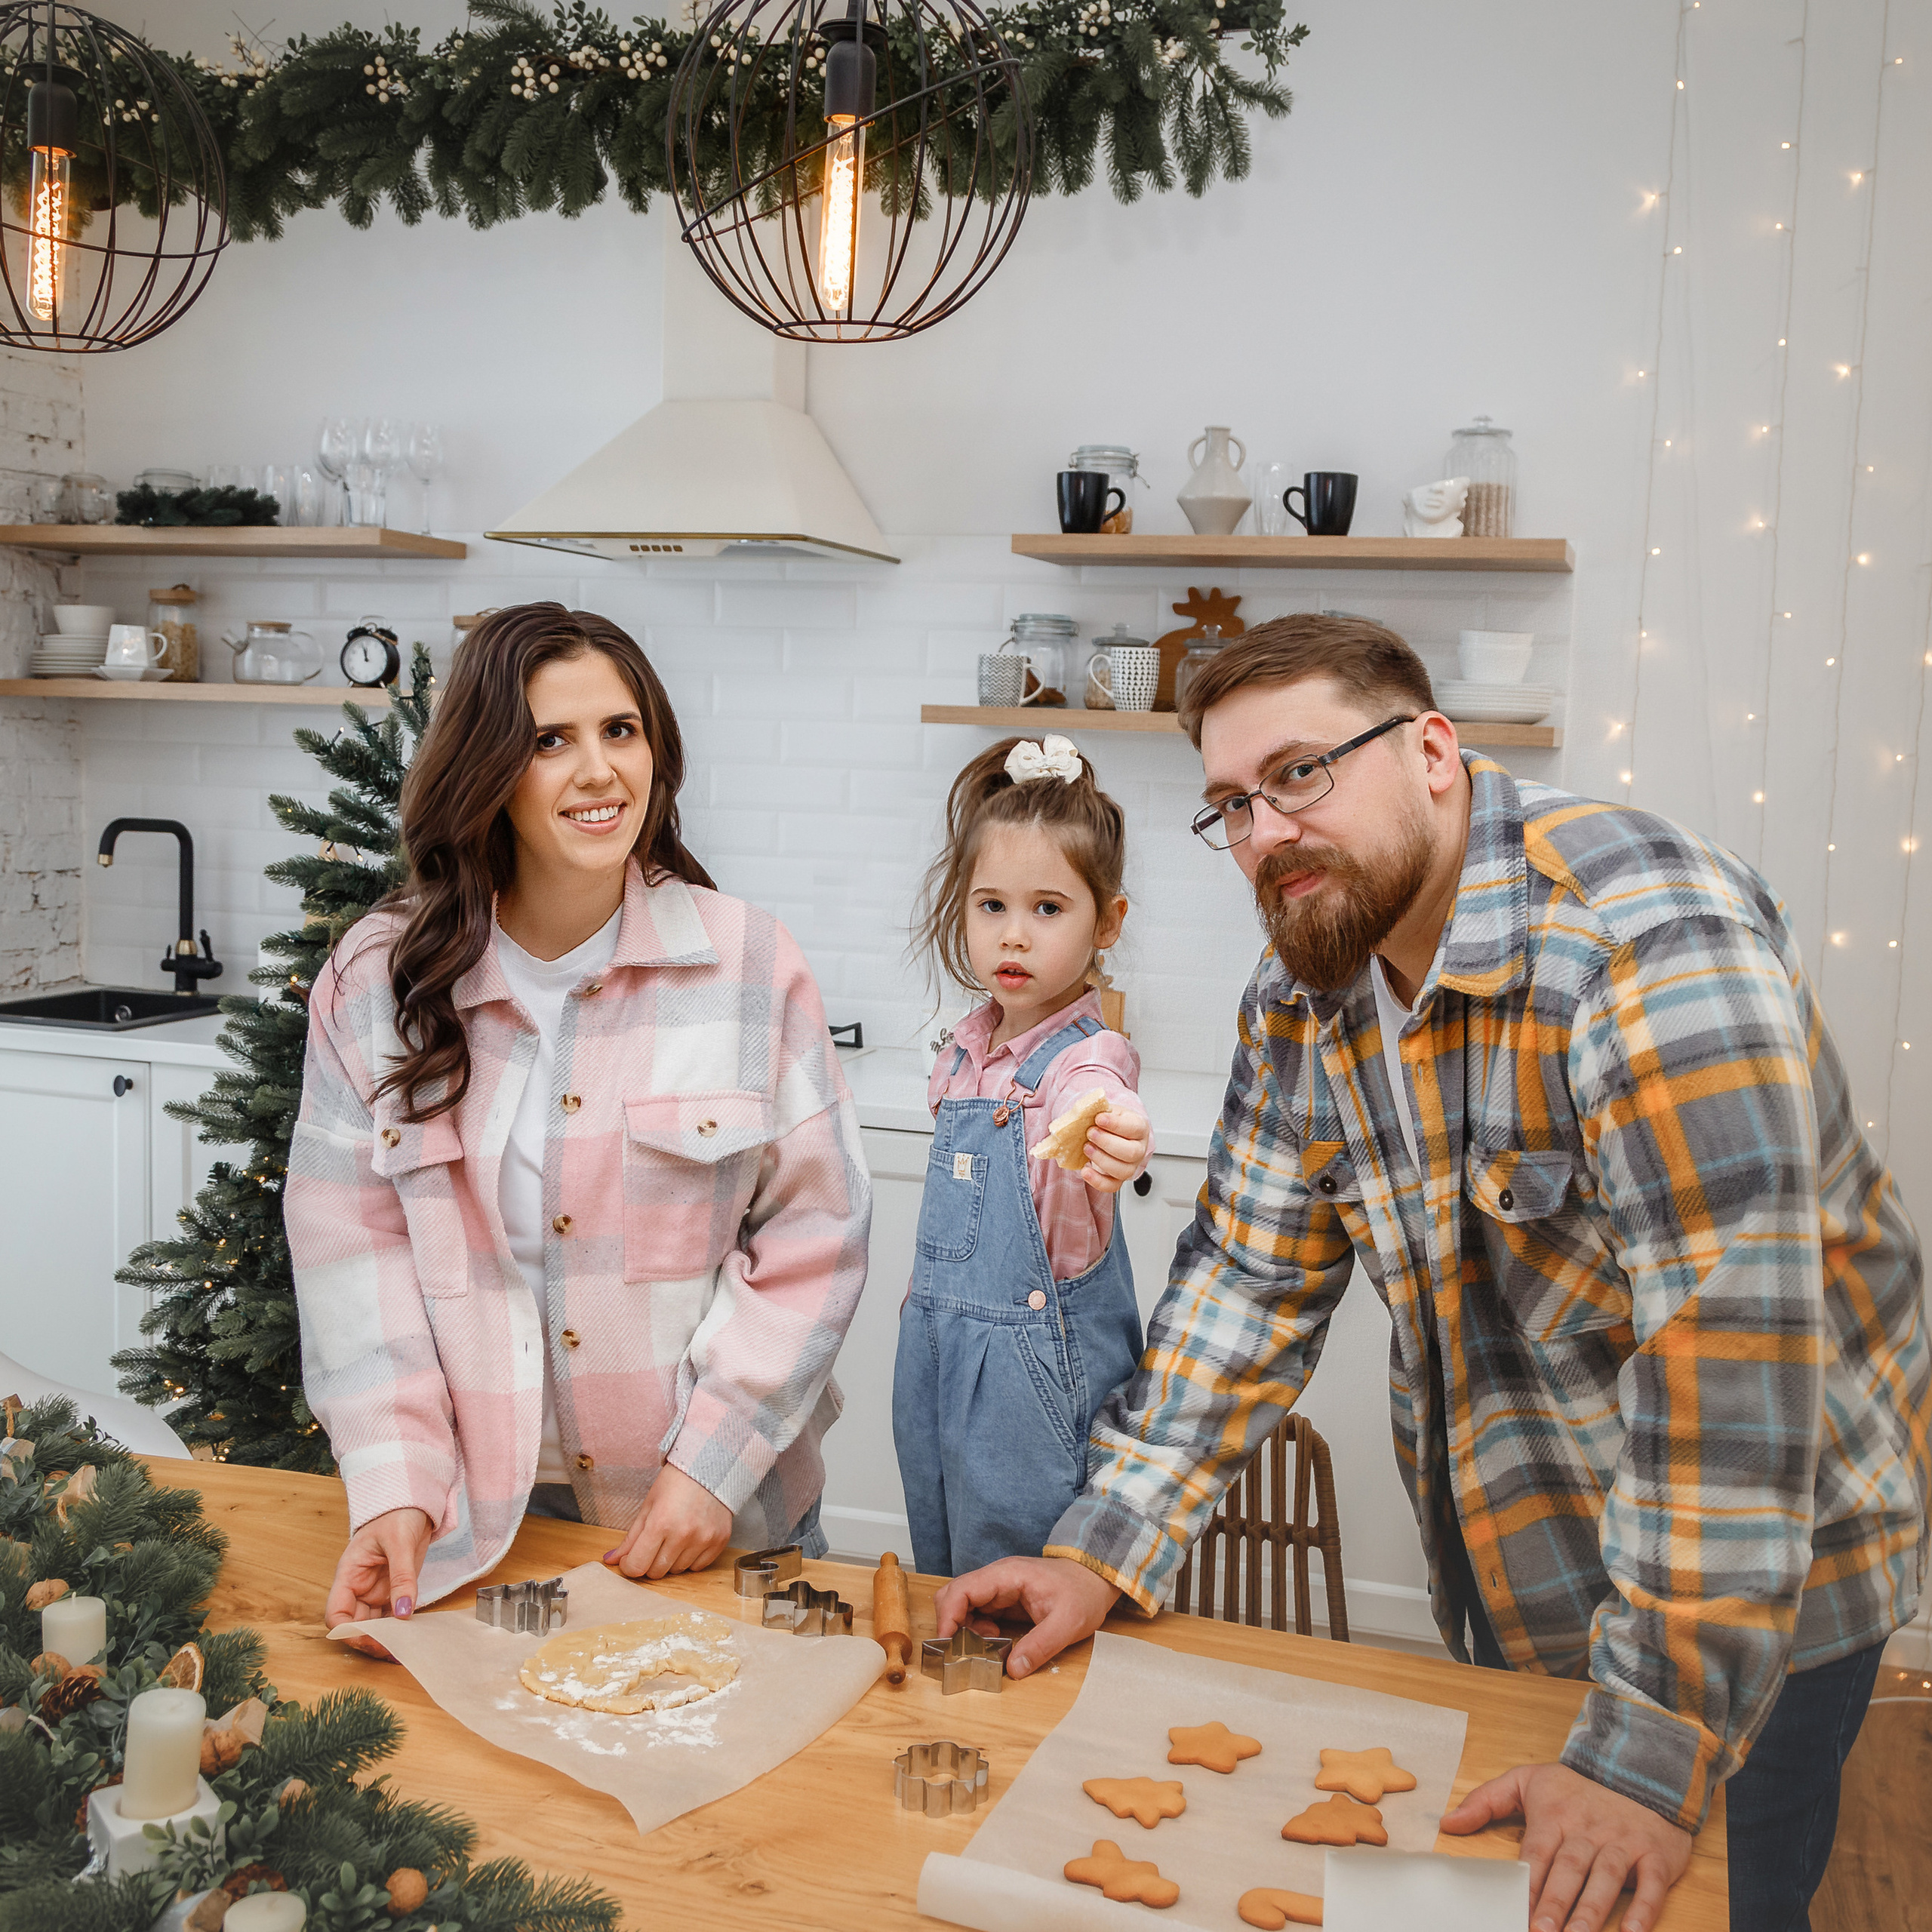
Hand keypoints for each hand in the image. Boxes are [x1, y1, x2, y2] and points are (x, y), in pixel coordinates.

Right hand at [325, 1506, 433, 1659]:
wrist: (413, 1503)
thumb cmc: (397, 1514)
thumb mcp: (400, 1543)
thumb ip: (402, 1577)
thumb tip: (403, 1612)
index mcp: (349, 1574)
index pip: (336, 1613)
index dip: (348, 1631)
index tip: (370, 1639)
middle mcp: (359, 1587)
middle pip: (354, 1625)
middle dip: (370, 1641)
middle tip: (393, 1651)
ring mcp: (375, 1591)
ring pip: (373, 1625)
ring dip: (385, 1639)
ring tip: (404, 1649)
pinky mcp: (393, 1591)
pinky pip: (392, 1616)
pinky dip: (399, 1629)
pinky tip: (411, 1637)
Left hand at [603, 1464, 732, 1579]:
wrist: (709, 1466)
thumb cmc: (676, 1483)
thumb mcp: (648, 1506)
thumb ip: (630, 1538)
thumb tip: (611, 1560)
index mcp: (660, 1523)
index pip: (637, 1565)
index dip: (629, 1565)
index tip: (630, 1558)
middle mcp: (683, 1534)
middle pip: (656, 1572)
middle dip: (650, 1561)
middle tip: (654, 1543)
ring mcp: (704, 1539)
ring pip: (677, 1571)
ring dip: (671, 1560)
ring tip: (675, 1537)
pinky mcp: (719, 1541)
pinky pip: (698, 1567)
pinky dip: (691, 1559)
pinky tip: (690, 1540)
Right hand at [933, 1555, 1121, 1678]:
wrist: (1096, 1579)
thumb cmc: (1084, 1594)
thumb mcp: (1068, 1623)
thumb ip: (1041, 1645)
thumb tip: (1013, 1669)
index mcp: (1007, 1575)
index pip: (962, 1589)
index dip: (948, 1616)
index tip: (947, 1644)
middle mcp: (997, 1578)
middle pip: (954, 1595)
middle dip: (951, 1624)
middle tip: (963, 1651)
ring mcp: (999, 1588)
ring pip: (963, 1605)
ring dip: (964, 1630)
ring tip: (983, 1649)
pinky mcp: (1003, 1600)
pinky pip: (977, 1613)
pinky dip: (976, 1631)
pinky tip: (992, 1643)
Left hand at [1081, 1107, 1150, 1194]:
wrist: (1107, 1132)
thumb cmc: (1109, 1121)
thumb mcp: (1107, 1110)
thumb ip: (1099, 1110)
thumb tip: (1086, 1111)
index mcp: (1139, 1128)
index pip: (1134, 1128)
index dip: (1116, 1125)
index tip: (1099, 1119)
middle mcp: (1139, 1149)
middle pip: (1131, 1153)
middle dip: (1107, 1143)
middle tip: (1090, 1133)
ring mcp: (1130, 1166)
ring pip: (1123, 1171)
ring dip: (1101, 1160)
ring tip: (1086, 1148)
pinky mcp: (1118, 1178)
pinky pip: (1112, 1186)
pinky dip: (1097, 1181)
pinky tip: (1085, 1169)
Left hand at [1440, 1761, 1692, 1931]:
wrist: (1640, 1769)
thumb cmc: (1577, 1786)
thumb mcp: (1528, 1781)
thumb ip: (1486, 1801)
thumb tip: (1448, 1822)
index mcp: (1555, 1816)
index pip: (1537, 1853)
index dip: (1527, 1883)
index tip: (1513, 1911)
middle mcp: (1588, 1830)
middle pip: (1569, 1869)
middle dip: (1555, 1903)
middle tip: (1541, 1931)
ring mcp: (1623, 1842)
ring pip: (1606, 1877)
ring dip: (1592, 1909)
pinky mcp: (1655, 1855)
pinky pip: (1652, 1885)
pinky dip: (1645, 1909)